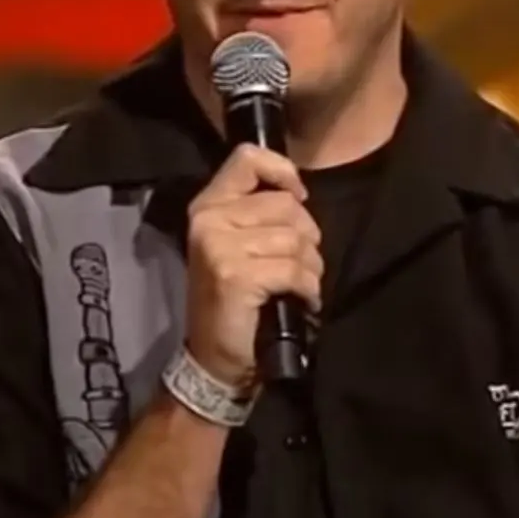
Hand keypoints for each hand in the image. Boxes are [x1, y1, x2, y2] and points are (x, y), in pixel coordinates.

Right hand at [183, 143, 322, 388]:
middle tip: (298, 265)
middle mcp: (208, 220)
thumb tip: (297, 192)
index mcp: (207, 206)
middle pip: (286, 205)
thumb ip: (258, 212)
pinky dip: (308, 288)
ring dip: (310, 267)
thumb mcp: (236, 245)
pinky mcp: (236, 275)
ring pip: (296, 239)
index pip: (247, 158)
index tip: (298, 195)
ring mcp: (219, 247)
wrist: (214, 359)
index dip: (283, 171)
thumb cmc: (233, 300)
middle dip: (306, 237)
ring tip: (298, 285)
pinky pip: (295, 269)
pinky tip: (301, 301)